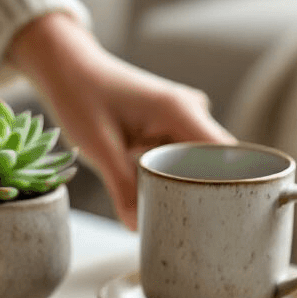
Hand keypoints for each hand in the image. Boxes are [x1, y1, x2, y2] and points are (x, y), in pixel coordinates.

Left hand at [7, 12, 235, 229]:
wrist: (68, 69)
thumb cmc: (81, 97)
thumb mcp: (98, 147)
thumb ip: (121, 186)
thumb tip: (136, 227)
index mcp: (180, 111)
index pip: (227, 156)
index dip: (228, 187)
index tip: (219, 217)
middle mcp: (190, 112)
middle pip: (217, 163)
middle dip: (205, 194)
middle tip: (191, 227)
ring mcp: (183, 119)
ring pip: (199, 164)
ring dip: (187, 187)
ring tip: (173, 215)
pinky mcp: (170, 128)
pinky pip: (182, 160)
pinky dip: (173, 178)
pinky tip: (159, 197)